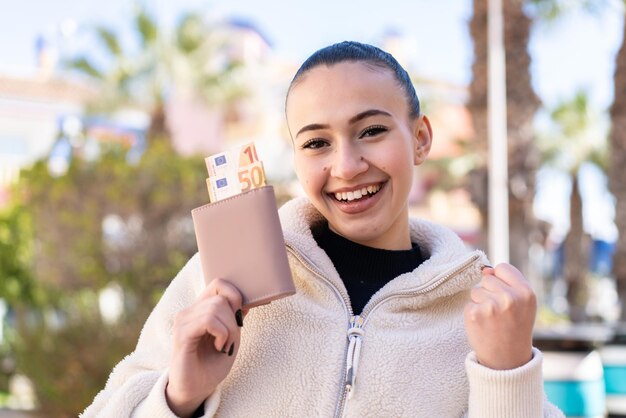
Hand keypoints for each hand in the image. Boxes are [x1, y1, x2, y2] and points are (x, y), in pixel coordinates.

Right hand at [165, 279, 246, 417]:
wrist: (195, 390)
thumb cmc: (211, 364)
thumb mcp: (231, 338)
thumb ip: (236, 319)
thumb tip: (247, 301)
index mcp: (200, 309)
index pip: (219, 284)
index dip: (235, 296)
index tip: (239, 320)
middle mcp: (189, 311)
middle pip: (222, 296)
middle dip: (234, 320)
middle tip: (230, 341)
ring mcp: (183, 320)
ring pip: (217, 307)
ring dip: (229, 329)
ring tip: (223, 346)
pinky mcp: (181, 333)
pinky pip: (209, 320)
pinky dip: (221, 333)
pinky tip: (218, 347)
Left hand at [464, 263, 536, 369]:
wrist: (507, 360)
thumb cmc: (515, 328)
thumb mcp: (522, 304)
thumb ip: (508, 283)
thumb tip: (485, 270)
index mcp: (526, 292)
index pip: (503, 268)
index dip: (501, 280)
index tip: (505, 296)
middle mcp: (510, 298)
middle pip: (487, 279)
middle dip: (489, 292)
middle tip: (499, 313)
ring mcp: (491, 306)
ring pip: (476, 290)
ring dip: (480, 303)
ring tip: (492, 320)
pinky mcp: (474, 314)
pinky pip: (468, 304)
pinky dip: (473, 314)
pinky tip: (483, 326)